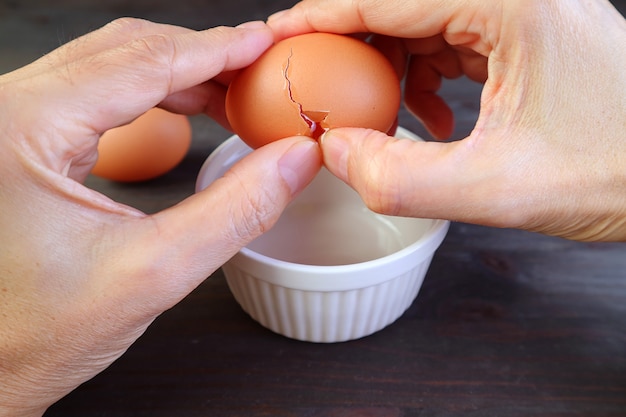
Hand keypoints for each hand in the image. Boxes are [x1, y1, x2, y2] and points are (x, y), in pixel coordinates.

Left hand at [0, 18, 320, 415]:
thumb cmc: (39, 331)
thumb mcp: (154, 271)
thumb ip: (237, 209)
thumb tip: (294, 159)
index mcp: (22, 127)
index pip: (141, 62)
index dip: (215, 49)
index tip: (265, 43)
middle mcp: (7, 110)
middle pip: (124, 49)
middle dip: (201, 56)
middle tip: (260, 72)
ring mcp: (10, 122)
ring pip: (109, 65)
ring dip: (178, 74)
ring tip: (234, 96)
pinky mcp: (21, 139)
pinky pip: (95, 92)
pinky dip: (151, 94)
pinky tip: (188, 110)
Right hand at [269, 0, 625, 240]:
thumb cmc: (619, 174)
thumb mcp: (497, 188)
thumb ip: (399, 178)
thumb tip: (336, 152)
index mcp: (512, 4)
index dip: (321, 18)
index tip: (279, 37)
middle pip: (402, 7)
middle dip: (353, 49)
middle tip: (319, 87)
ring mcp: (524, 15)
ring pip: (424, 26)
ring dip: (391, 69)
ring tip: (378, 117)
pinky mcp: (526, 41)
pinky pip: (453, 46)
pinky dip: (425, 80)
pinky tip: (429, 120)